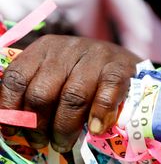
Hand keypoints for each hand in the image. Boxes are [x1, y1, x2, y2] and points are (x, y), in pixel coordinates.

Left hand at [0, 35, 139, 152]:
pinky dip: (99, 115)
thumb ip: (35, 90)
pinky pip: (106, 94)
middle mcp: (68, 48)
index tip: (13, 131)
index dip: (10, 108)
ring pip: (72, 97)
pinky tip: (95, 128)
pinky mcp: (119, 66)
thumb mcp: (54, 74)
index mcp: (44, 48)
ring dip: (65, 128)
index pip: (17, 77)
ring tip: (64, 142)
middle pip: (42, 92)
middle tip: (42, 142)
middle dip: (38, 125)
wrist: (120, 62)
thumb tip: (14, 124)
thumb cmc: (80, 73)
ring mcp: (95, 55)